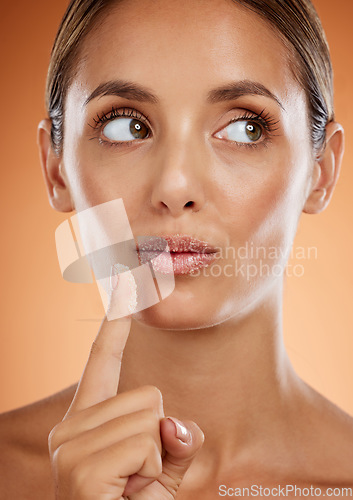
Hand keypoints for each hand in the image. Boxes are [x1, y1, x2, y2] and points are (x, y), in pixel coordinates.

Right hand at [48, 269, 203, 498]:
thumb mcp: (161, 474)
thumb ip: (175, 440)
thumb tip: (177, 425)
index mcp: (86, 424)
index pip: (101, 363)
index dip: (112, 325)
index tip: (122, 285)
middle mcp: (71, 431)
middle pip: (150, 397)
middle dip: (159, 439)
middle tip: (139, 478)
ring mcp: (72, 450)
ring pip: (153, 418)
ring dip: (158, 461)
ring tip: (132, 489)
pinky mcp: (82, 471)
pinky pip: (148, 444)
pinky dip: (153, 474)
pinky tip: (128, 496)